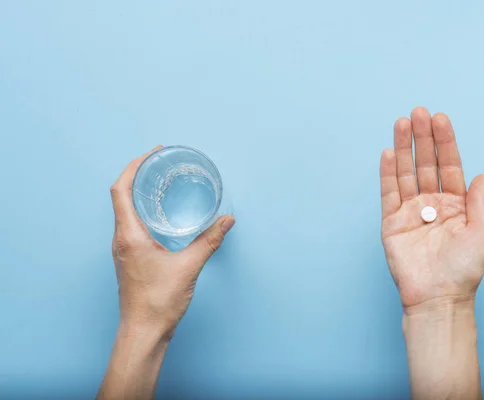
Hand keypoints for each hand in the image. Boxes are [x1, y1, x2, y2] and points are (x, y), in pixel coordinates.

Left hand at [110, 146, 235, 336]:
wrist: (143, 332)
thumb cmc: (158, 303)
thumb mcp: (189, 267)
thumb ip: (209, 241)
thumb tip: (227, 220)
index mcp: (129, 235)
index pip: (120, 190)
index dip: (133, 167)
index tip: (152, 154)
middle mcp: (121, 239)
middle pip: (120, 196)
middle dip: (138, 174)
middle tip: (159, 162)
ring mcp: (124, 249)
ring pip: (125, 210)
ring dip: (138, 192)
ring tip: (160, 181)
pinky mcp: (130, 258)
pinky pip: (131, 224)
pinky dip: (143, 209)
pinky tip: (161, 213)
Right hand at [379, 107, 483, 311]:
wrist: (439, 298)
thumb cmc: (464, 270)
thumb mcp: (483, 233)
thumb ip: (479, 202)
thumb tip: (482, 175)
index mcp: (456, 205)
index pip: (449, 166)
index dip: (445, 142)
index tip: (440, 118)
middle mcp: (432, 204)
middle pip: (426, 163)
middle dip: (423, 138)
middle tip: (418, 112)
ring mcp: (410, 212)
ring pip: (406, 173)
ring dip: (404, 148)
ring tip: (401, 123)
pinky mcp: (391, 222)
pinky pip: (389, 193)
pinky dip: (388, 173)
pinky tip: (390, 152)